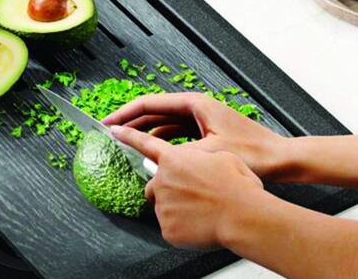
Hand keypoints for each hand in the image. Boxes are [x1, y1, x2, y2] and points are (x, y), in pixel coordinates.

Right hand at [103, 93, 287, 178]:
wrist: (281, 159)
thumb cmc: (253, 153)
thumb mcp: (208, 154)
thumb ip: (176, 155)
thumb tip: (149, 160)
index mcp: (194, 103)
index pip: (149, 103)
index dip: (124, 114)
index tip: (107, 124)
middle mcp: (196, 106)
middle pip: (154, 111)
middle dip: (131, 122)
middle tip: (109, 133)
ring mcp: (202, 118)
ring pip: (164, 123)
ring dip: (145, 132)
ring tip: (126, 144)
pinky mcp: (207, 131)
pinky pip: (176, 133)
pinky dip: (161, 141)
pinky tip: (152, 154)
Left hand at [112, 125, 266, 249]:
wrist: (243, 215)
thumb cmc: (238, 186)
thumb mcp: (222, 157)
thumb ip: (199, 157)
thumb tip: (197, 163)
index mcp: (175, 158)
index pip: (145, 143)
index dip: (129, 135)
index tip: (114, 129)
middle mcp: (163, 180)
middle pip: (154, 184)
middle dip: (167, 189)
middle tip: (192, 195)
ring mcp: (163, 204)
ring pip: (162, 206)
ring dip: (176, 207)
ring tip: (200, 210)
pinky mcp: (166, 227)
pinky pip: (170, 226)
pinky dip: (181, 227)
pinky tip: (199, 224)